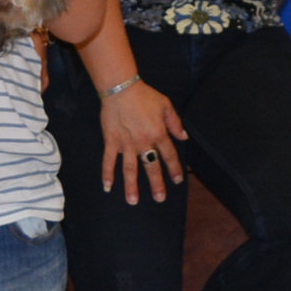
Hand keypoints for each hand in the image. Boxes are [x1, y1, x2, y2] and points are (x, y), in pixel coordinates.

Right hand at [98, 81, 186, 200]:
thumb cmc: (144, 96)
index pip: (169, 155)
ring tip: (133, 201)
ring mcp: (126, 144)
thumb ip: (175, 123)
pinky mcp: (111, 142)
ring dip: (131, 186)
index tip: (178, 181)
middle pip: (151, 167)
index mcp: (158, 134)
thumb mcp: (165, 105)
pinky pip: (108, 161)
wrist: (121, 89)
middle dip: (156, 184)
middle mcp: (143, 143)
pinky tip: (107, 187)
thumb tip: (184, 137)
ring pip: (130, 169)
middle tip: (160, 198)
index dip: (174, 169)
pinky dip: (107, 174)